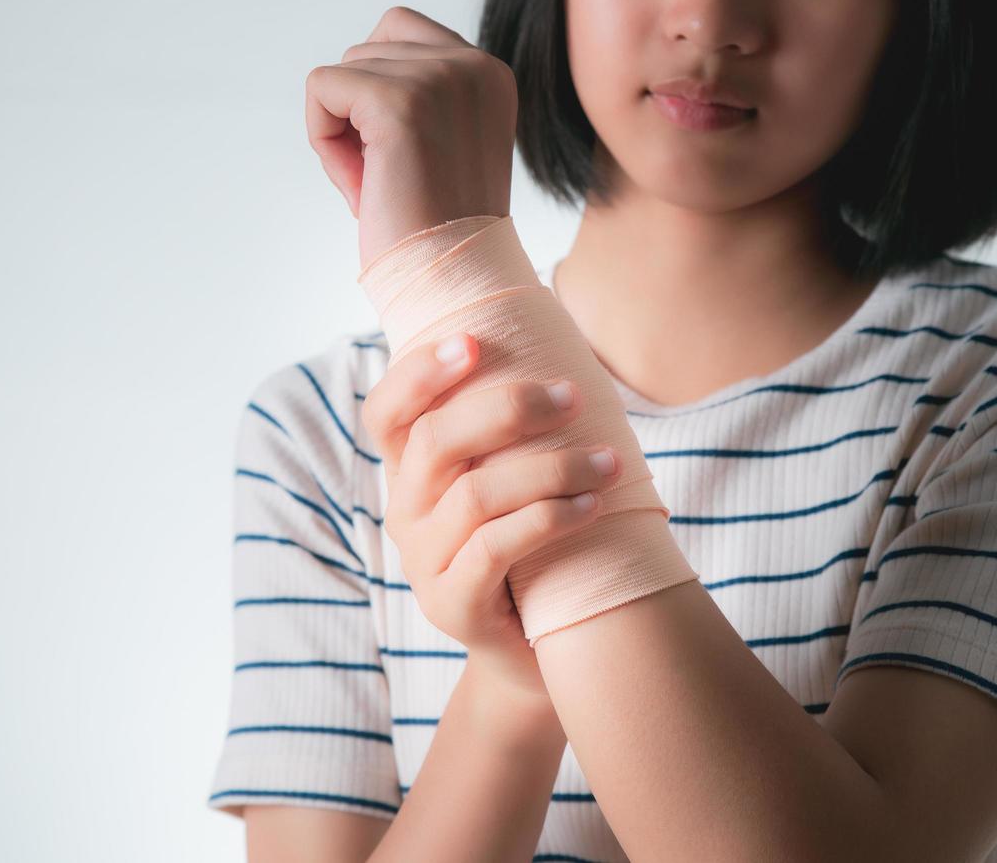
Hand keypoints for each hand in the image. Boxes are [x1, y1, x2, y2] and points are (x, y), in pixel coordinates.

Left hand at [303, 5, 518, 270]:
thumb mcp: (447, 139)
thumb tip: (358, 64)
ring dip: (343, 132)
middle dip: (361, 114)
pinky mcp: (398, 103)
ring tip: (379, 184)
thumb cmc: (439, 226)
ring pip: (343, 71)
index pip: (401, 32)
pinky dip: (324, 139)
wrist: (453, 282)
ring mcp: (440, 79)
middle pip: (368, 48)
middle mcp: (475, 66)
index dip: (380, 93)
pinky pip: (321, 88)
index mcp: (491, 73)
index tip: (405, 154)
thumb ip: (423, 93)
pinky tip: (360, 184)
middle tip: (390, 177)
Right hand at [360, 332, 622, 704]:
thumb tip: (567, 359)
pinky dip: (549, 519)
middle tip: (575, 397)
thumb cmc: (532, 552)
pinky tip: (593, 507)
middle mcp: (405, 514)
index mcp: (410, 475)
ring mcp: (424, 563)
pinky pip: (495, 548)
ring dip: (551, 468)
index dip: (419, 372)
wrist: (534, 656)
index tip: (473, 341)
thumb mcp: (511, 486)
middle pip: (435, 441)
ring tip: (609, 462)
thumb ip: (512, 436)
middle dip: (508, 409)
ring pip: (476, 494)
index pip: (386, 413)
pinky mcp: (453, 606)